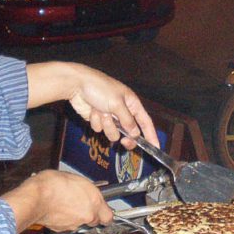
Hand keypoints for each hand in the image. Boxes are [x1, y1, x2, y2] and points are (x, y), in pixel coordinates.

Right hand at [2, 170, 113, 232]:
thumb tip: (87, 193)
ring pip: (80, 223)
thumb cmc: (54, 184)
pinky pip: (68, 226)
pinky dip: (64, 220)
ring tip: (65, 205)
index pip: (108, 217)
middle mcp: (87, 215)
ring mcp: (75, 224)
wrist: (36, 197)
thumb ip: (86, 191)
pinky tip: (58, 210)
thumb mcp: (76, 179)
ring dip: (75, 217)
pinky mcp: (63, 230)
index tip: (102, 211)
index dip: (104, 215)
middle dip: (88, 214)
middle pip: (93, 220)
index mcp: (94, 201)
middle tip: (79, 204)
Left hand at [26, 62, 158, 149]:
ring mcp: (110, 117)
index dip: (151, 135)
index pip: (145, 122)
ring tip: (101, 112)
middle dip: (126, 137)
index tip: (156, 148)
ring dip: (107, 125)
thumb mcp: (117, 103)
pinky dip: (96, 122)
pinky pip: (100, 130)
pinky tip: (92, 111)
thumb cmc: (100, 88)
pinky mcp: (98, 120)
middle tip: (124, 141)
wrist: (77, 85)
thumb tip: (135, 133)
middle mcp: (122, 111)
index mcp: (132, 104)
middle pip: (130, 132)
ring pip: (113, 133)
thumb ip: (128, 120)